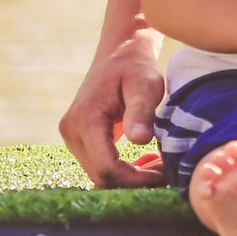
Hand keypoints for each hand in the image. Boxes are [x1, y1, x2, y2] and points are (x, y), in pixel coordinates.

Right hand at [59, 30, 169, 187]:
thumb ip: (141, 110)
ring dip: (128, 178)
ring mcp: (71, 137)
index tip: (163, 174)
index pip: (106, 167)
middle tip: (165, 172)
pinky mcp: (78, 139)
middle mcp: (71, 131)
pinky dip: (121, 171)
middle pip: (100, 176)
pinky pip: (98, 165)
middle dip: (134, 181)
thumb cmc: (135, 67)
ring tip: (157, 165)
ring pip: (99, 175)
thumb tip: (139, 139)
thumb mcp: (145, 84)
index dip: (135, 179)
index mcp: (85, 119)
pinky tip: (144, 162)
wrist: (119, 53)